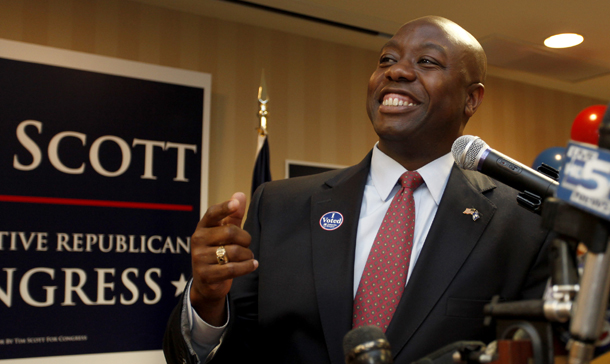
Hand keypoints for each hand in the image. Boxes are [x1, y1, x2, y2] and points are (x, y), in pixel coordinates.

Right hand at [190, 192, 257, 325]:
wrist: (206, 282)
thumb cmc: (218, 251)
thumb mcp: (225, 232)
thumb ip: (233, 215)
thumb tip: (240, 194)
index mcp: (203, 227)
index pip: (213, 213)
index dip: (224, 208)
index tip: (235, 204)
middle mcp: (198, 240)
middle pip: (230, 232)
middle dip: (245, 238)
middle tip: (247, 244)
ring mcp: (200, 258)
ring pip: (234, 251)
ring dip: (247, 255)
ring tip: (248, 257)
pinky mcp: (206, 275)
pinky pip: (232, 269)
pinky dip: (247, 267)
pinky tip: (253, 265)